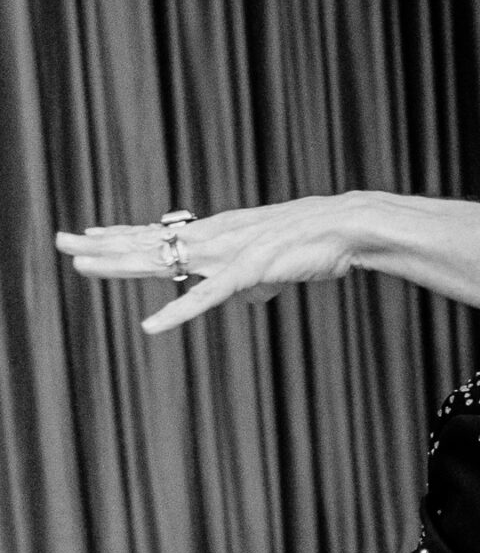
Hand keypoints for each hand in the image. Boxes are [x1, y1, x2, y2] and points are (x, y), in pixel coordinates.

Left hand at [55, 191, 380, 333]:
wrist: (345, 225)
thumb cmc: (314, 244)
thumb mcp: (274, 266)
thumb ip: (253, 282)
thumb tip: (247, 297)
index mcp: (218, 235)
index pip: (159, 234)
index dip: (121, 235)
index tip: (87, 233)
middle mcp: (212, 239)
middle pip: (148, 243)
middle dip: (102, 245)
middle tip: (60, 241)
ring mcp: (225, 255)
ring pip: (163, 263)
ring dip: (120, 266)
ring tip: (81, 265)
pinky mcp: (245, 274)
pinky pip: (204, 299)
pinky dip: (177, 314)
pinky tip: (150, 328)